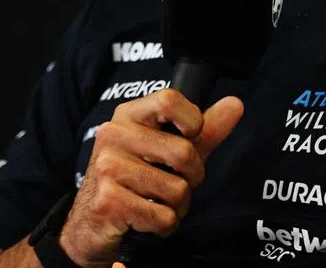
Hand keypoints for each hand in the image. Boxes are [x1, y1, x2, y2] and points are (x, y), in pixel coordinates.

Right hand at [55, 89, 243, 266]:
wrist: (90, 222)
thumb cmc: (135, 180)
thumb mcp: (168, 149)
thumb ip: (203, 129)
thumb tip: (235, 104)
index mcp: (128, 115)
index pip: (169, 100)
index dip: (193, 121)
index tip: (191, 136)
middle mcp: (114, 135)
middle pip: (183, 153)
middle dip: (192, 178)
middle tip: (175, 183)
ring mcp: (108, 167)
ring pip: (177, 190)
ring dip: (178, 206)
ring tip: (159, 203)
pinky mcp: (109, 200)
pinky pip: (163, 217)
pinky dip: (165, 225)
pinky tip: (148, 219)